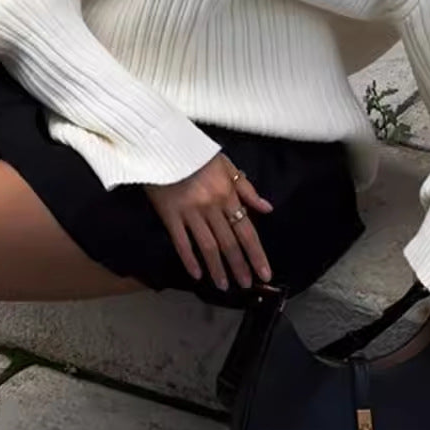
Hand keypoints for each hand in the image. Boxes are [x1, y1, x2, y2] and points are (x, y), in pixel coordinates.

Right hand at [144, 154, 274, 290]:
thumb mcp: (227, 165)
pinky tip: (196, 274)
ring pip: (208, 247)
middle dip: (239, 267)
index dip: (256, 254)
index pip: (247, 231)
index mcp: (228, 194)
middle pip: (229, 243)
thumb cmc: (196, 153)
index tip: (264, 273)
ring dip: (218, 269)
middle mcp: (212, 206)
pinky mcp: (170, 215)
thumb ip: (247, 188)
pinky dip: (190, 259)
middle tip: (245, 285)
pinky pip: (181, 242)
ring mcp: (190, 212)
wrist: (163, 143)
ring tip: (223, 285)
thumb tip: (266, 208)